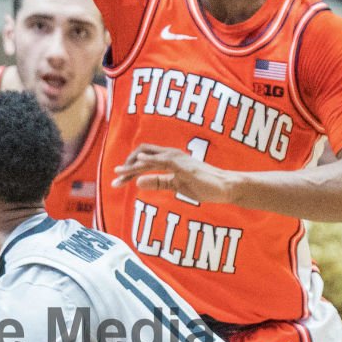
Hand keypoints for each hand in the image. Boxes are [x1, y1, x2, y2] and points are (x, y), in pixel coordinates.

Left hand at [111, 143, 238, 203]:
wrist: (226, 187)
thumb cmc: (204, 185)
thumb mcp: (176, 186)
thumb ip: (159, 182)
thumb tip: (139, 182)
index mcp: (170, 159)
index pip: (144, 160)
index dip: (129, 169)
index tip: (117, 182)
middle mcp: (172, 155)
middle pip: (142, 154)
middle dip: (127, 166)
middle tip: (114, 180)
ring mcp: (178, 159)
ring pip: (148, 157)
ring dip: (132, 165)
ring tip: (118, 174)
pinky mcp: (184, 166)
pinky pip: (162, 161)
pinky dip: (148, 161)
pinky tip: (138, 166)